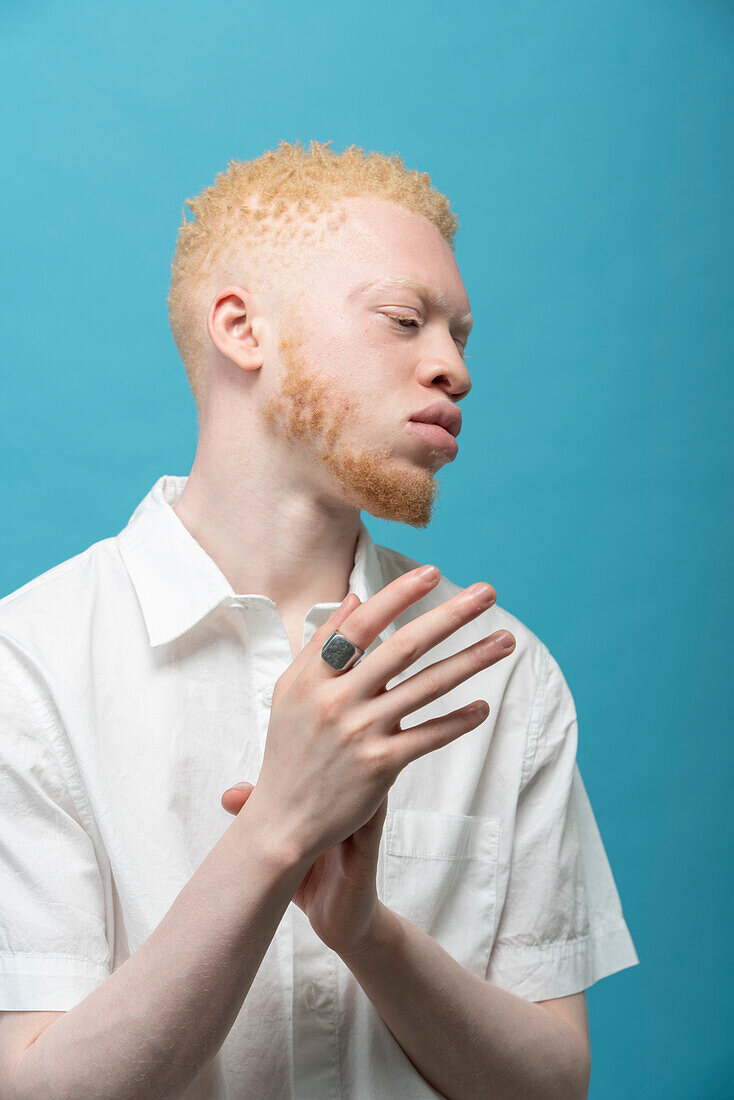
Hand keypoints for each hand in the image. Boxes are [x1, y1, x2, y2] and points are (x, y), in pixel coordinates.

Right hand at [222, 568, 515, 953]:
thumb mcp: (292, 691)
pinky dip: (458, 721)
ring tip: (505, 641)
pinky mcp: (381, 766)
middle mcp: (337, 700)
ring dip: (470, 660)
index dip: (397, 596)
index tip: (431, 573)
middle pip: (402, 648)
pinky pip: (429, 736)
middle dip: (449, 616)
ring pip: (425, 687)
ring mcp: (360, 733)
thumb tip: (354, 600)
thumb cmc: (289, 750)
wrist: (282, 820)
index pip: (360, 625)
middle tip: (486, 593)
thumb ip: (321, 643)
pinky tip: (483, 708)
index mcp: (313, 676)